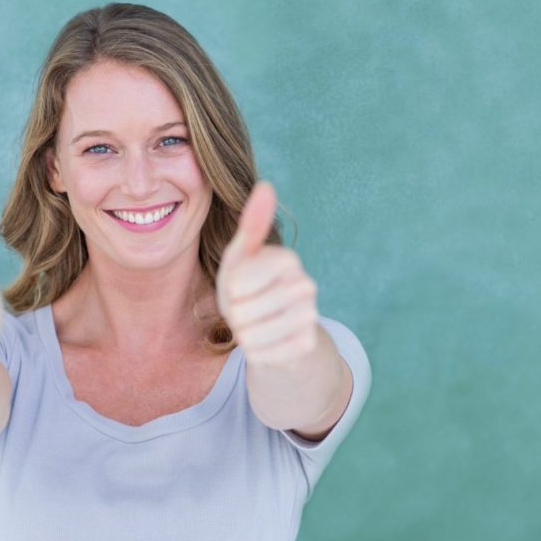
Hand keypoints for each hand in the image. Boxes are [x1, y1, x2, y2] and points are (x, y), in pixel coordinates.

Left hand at [216, 181, 318, 365]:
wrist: (274, 331)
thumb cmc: (250, 289)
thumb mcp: (241, 256)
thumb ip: (252, 224)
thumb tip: (266, 185)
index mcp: (287, 260)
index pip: (237, 281)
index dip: (231, 289)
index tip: (241, 287)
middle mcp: (306, 286)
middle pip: (242, 310)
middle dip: (236, 315)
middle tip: (249, 310)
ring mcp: (309, 317)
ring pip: (251, 335)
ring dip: (244, 335)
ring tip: (256, 325)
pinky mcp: (306, 346)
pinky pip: (261, 355)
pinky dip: (256, 352)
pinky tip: (267, 343)